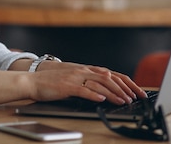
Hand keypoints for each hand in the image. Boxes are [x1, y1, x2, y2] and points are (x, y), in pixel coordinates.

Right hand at [31, 62, 147, 104]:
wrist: (34, 81)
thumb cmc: (53, 82)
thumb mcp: (74, 79)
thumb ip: (88, 83)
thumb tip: (105, 92)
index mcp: (86, 70)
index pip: (112, 74)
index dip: (126, 82)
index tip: (137, 91)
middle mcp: (82, 71)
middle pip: (109, 78)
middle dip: (124, 89)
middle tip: (134, 98)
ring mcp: (75, 78)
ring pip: (99, 84)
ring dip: (113, 93)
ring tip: (123, 101)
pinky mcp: (67, 86)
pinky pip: (83, 90)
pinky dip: (94, 95)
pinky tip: (101, 100)